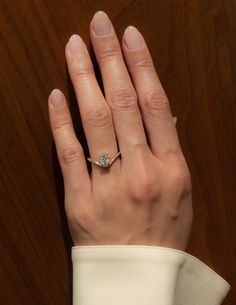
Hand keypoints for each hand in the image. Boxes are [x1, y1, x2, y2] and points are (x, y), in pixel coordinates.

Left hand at [48, 11, 192, 249]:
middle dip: (110, 59)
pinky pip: (69, 154)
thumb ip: (169, 148)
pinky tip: (55, 95)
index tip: (130, 37)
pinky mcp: (80, 199)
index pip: (155, 104)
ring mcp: (108, 185)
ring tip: (74, 47)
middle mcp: (141, 171)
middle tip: (99, 25)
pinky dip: (60, 122)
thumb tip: (161, 112)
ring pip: (95, 122)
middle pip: (124, 103)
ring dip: (83, 79)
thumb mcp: (181, 190)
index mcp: (171, 168)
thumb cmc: (163, 230)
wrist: (138, 274)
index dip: (142, 66)